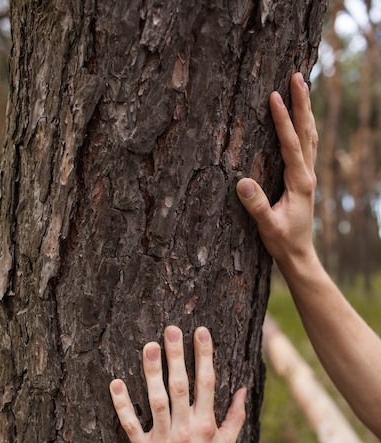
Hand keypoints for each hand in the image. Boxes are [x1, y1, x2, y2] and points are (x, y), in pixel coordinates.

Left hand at [109, 326, 245, 442]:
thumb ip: (236, 415)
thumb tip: (242, 388)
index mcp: (206, 424)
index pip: (207, 382)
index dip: (204, 355)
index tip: (200, 332)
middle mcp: (186, 429)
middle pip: (181, 386)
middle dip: (177, 356)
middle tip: (171, 330)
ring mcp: (164, 440)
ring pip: (157, 401)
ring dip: (153, 373)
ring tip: (149, 347)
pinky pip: (131, 425)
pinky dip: (123, 405)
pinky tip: (116, 383)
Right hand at [236, 72, 317, 271]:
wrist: (299, 255)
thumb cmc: (283, 242)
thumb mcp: (268, 228)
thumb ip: (257, 206)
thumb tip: (243, 182)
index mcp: (299, 182)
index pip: (291, 144)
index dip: (282, 120)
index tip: (275, 96)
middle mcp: (308, 175)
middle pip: (307, 132)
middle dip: (302, 103)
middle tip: (298, 76)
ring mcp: (308, 176)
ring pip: (310, 136)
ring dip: (306, 111)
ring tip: (302, 88)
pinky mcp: (304, 180)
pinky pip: (307, 146)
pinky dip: (304, 127)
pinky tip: (301, 121)